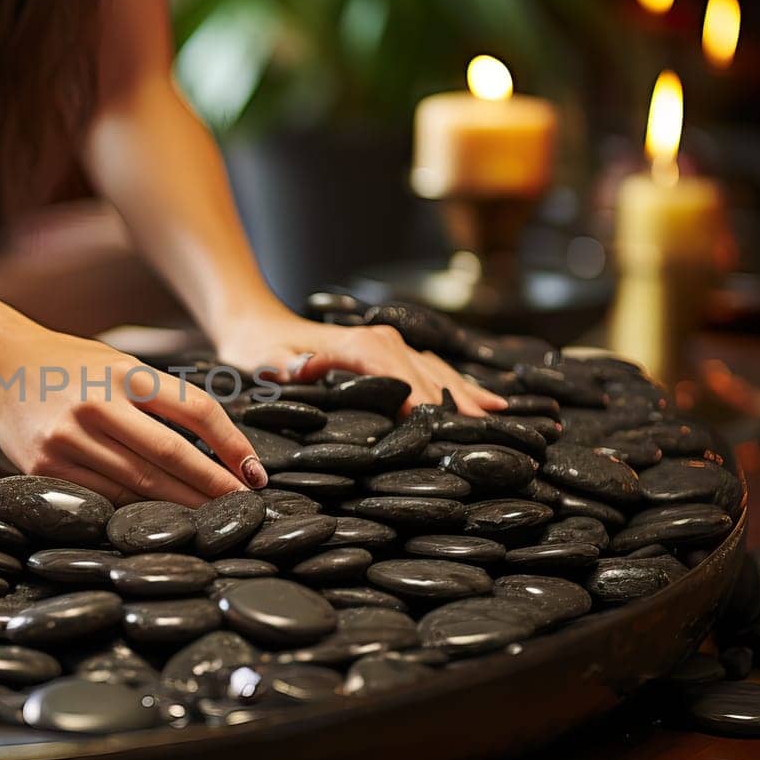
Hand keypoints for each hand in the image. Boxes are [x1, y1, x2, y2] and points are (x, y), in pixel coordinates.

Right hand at [0, 327, 264, 505]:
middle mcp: (97, 405)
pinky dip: (137, 511)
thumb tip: (217, 445)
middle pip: (172, 455)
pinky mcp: (46, 467)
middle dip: (214, 486)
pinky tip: (161, 519)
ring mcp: (69, 439)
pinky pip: (103, 497)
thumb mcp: (117, 363)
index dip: (232, 444)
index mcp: (123, 372)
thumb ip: (159, 397)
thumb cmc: (69, 366)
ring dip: (181, 505)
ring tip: (212, 518)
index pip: (195, 409)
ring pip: (139, 485)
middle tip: (244, 506)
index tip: (255, 470)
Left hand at [214, 307, 506, 416]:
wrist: (255, 324)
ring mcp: (389, 344)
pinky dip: (460, 385)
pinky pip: (432, 369)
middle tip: (494, 435)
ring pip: (437, 370)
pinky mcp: (390, 352)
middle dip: (459, 403)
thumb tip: (302, 367)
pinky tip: (488, 402)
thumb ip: (283, 364)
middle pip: (428, 375)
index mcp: (355, 346)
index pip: (397, 375)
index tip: (445, 428)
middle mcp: (380, 340)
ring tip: (504, 419)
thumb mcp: (263, 360)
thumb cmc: (257, 349)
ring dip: (469, 394)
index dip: (421, 401)